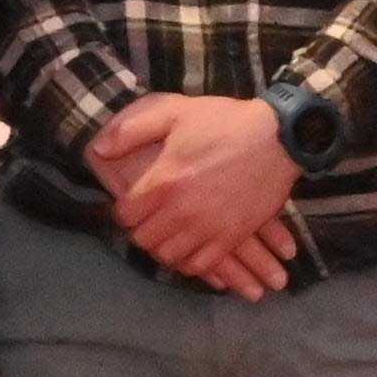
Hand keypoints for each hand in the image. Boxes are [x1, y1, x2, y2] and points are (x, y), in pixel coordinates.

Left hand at [96, 88, 305, 296]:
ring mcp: (208, 228)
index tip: (134, 204)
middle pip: (145, 240)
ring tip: (170, 234)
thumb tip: (98, 149)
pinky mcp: (232, 238)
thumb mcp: (174, 112)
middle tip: (151, 220)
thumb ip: (131, 130)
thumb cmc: (224, 122)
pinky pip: (201, 265)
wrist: (278, 137)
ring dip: (165, 247)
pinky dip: (191, 261)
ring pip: (170, 256)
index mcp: (164, 181)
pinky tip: (191, 247)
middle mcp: (182, 211)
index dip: (125, 210)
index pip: (126, 215)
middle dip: (142, 230)